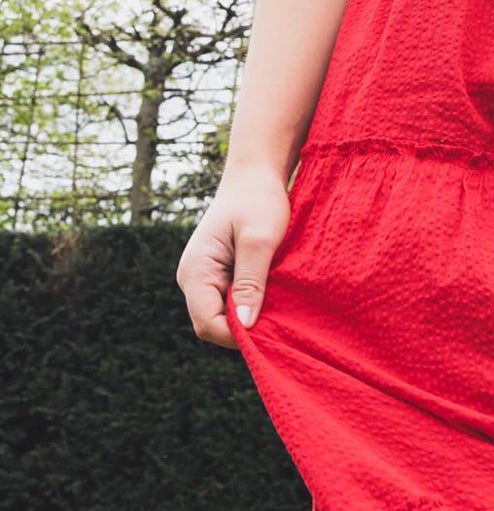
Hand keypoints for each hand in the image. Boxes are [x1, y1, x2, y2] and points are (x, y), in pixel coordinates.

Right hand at [176, 162, 289, 349]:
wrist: (255, 175)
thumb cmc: (258, 200)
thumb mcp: (259, 239)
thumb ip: (251, 281)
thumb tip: (245, 323)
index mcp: (195, 271)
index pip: (207, 323)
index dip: (237, 334)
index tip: (270, 330)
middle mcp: (194, 279)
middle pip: (214, 324)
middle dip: (245, 327)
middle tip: (281, 320)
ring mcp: (205, 278)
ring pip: (224, 314)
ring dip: (250, 315)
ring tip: (280, 306)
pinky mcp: (220, 275)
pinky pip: (231, 301)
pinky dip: (252, 303)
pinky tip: (274, 295)